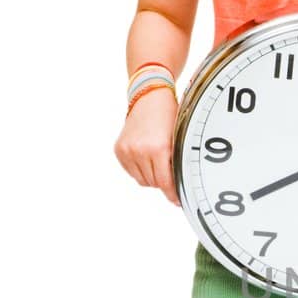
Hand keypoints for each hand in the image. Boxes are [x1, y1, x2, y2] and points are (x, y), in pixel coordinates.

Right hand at [114, 87, 180, 206]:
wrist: (149, 97)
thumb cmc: (168, 116)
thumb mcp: (178, 140)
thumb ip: (176, 163)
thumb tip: (177, 188)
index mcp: (159, 148)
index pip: (165, 183)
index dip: (172, 194)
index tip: (177, 201)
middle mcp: (140, 151)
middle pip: (154, 183)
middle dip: (163, 181)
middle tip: (169, 170)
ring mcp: (127, 151)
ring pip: (142, 180)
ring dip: (151, 175)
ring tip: (157, 160)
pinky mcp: (119, 150)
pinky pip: (131, 172)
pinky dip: (139, 169)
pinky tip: (146, 156)